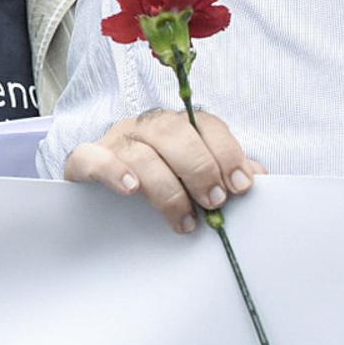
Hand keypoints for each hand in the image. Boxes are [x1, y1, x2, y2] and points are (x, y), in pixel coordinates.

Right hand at [63, 109, 259, 233]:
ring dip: (166, 187)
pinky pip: (94, 158)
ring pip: (140, 151)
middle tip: (214, 202)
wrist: (100, 195)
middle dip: (199, 168)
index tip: (241, 185)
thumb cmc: (157, 184)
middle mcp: (145, 126)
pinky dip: (113, 171)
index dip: (226, 152)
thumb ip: (223, 174)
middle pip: (173, 133)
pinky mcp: (85, 160)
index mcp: (176, 125)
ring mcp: (114, 141)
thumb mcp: (193, 179)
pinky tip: (131, 190)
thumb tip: (258, 176)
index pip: (205, 124)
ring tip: (183, 221)